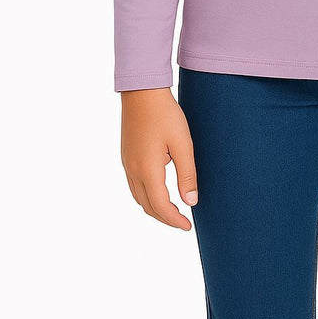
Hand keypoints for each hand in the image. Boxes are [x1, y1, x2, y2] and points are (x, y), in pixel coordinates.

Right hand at [120, 87, 198, 230]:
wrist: (142, 92)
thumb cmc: (165, 115)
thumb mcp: (183, 144)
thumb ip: (187, 174)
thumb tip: (191, 202)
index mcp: (148, 171)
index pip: (161, 207)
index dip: (175, 220)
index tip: (188, 226)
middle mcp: (133, 171)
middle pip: (148, 207)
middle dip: (165, 218)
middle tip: (183, 221)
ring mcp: (127, 164)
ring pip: (139, 198)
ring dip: (155, 208)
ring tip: (173, 210)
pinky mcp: (126, 156)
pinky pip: (134, 186)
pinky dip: (147, 196)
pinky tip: (158, 191)